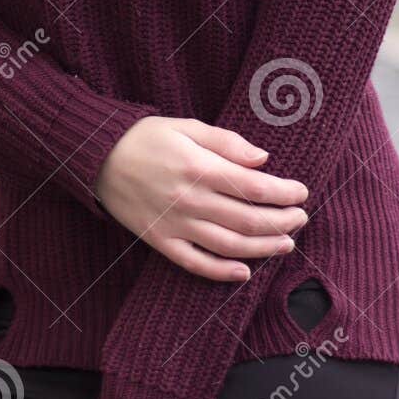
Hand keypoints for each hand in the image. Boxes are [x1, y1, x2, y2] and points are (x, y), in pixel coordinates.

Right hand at [93, 116, 308, 280]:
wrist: (97, 157)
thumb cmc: (145, 137)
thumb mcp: (186, 125)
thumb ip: (226, 142)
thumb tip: (263, 158)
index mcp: (199, 168)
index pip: (254, 186)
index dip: (284, 192)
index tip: (302, 191)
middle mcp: (190, 200)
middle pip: (248, 219)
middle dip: (281, 221)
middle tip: (301, 219)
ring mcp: (175, 225)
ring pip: (229, 245)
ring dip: (263, 248)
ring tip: (286, 244)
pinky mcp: (160, 242)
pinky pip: (196, 264)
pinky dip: (222, 272)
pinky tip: (244, 273)